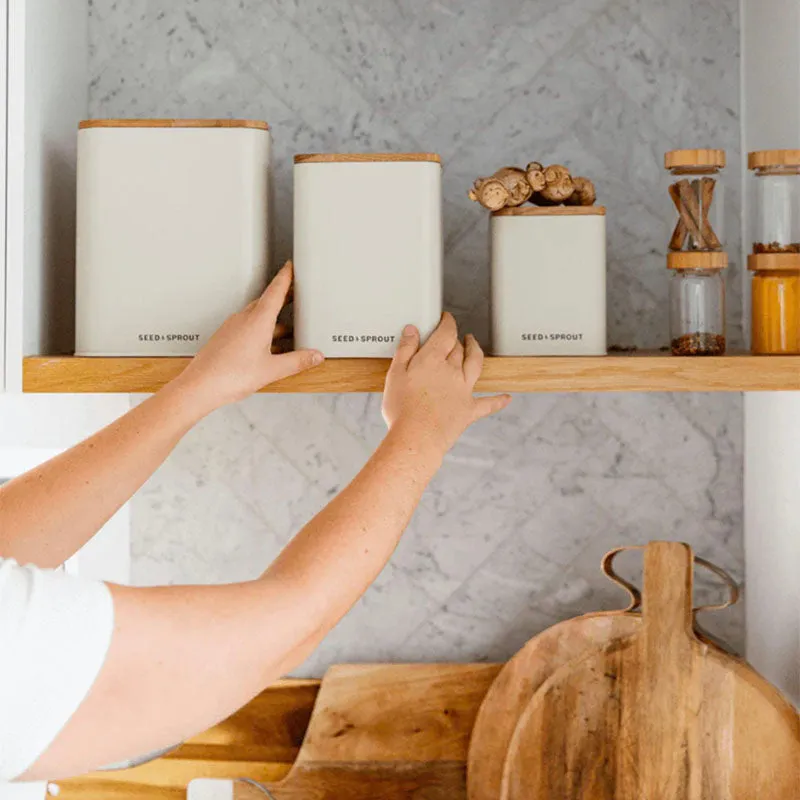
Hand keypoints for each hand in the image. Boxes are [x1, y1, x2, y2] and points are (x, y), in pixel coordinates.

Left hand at [173, 261, 323, 410]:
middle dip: (282, 297)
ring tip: (288, 329)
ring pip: (257, 316)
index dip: (286, 277)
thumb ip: (297, 361)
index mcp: (257, 320)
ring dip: (273, 319)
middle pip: (267, 301)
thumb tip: (314, 356)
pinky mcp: (225, 338)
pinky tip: (267, 346)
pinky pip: (247, 327)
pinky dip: (261, 331)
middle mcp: (243, 319)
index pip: (276, 290)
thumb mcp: (272, 369)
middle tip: (294, 293)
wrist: (200, 386)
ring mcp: (232, 328)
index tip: (291, 267)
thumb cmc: (229, 376)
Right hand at [382, 313, 510, 453]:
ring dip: (476, 352)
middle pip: (458, 349)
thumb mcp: (395, 374)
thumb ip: (405, 350)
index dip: (447, 323)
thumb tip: (412, 330)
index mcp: (433, 360)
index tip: (447, 318)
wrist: (417, 437)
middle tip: (453, 335)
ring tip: (474, 346)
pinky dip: (498, 400)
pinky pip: (488, 404)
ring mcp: (463, 390)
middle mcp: (452, 372)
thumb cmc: (403, 409)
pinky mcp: (469, 410)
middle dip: (456, 339)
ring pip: (475, 365)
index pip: (445, 333)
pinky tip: (506, 398)